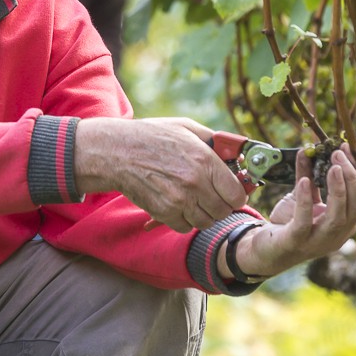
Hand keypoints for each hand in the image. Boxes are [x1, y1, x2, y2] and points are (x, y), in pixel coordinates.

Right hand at [74, 117, 248, 232]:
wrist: (118, 152)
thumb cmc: (152, 137)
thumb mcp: (186, 128)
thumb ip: (213, 141)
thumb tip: (235, 153)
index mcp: (205, 161)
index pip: (237, 194)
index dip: (237, 194)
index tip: (232, 192)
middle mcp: (195, 183)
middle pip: (224, 211)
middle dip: (220, 205)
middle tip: (212, 196)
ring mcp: (179, 201)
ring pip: (206, 222)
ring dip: (203, 214)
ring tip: (192, 198)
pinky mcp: (164, 213)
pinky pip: (185, 227)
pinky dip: (184, 220)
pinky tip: (177, 204)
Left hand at [225, 143, 355, 279]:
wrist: (266, 250)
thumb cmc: (290, 224)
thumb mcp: (301, 196)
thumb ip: (307, 175)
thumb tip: (308, 149)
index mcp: (344, 223)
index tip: (349, 148)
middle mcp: (337, 235)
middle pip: (355, 207)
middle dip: (351, 178)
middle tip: (339, 154)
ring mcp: (318, 241)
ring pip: (337, 218)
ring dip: (338, 190)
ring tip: (334, 166)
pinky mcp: (296, 242)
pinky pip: (304, 222)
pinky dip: (306, 201)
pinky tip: (304, 181)